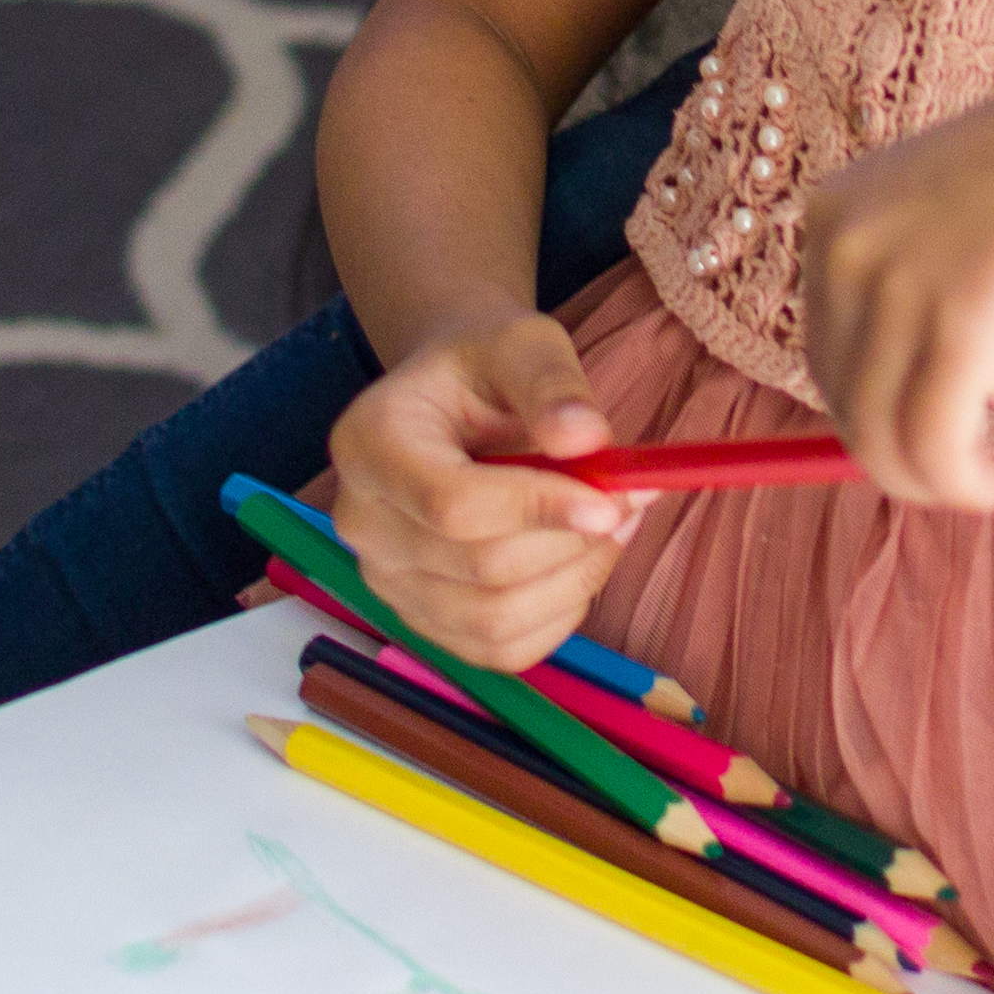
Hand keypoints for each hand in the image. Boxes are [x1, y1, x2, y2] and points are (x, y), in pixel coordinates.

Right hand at [324, 314, 631, 666]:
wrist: (453, 404)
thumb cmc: (485, 368)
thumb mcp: (521, 344)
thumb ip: (552, 384)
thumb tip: (587, 438)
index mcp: (370, 444)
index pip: (452, 504)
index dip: (540, 509)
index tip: (611, 499)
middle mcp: (363, 523)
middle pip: (481, 569)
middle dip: (573, 541)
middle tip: (631, 500)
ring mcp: (386, 580)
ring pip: (495, 621)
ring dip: (576, 580)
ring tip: (612, 525)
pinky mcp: (422, 619)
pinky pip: (501, 649)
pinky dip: (558, 614)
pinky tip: (580, 562)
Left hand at [795, 49, 993, 512]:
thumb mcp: (957, 222)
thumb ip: (912, 287)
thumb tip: (890, 400)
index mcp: (837, 211)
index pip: (825, 346)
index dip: (869, 405)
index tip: (919, 433)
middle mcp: (847, 244)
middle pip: (842, 393)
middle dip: (894, 448)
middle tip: (953, 471)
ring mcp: (897, 284)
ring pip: (878, 431)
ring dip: (926, 480)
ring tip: (977, 486)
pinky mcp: (955, 328)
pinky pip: (931, 444)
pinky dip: (955, 484)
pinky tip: (988, 489)